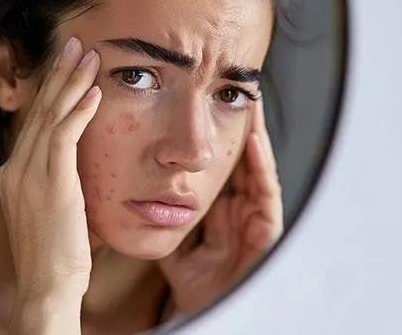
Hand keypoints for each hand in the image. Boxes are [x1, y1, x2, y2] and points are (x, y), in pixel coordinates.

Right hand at [0, 37, 100, 330]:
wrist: (47, 286)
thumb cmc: (56, 252)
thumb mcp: (49, 209)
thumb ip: (55, 180)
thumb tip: (74, 162)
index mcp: (13, 173)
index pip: (34, 120)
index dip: (50, 89)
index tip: (66, 65)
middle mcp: (15, 167)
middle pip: (39, 109)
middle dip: (58, 73)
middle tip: (74, 43)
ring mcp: (28, 174)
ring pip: (51, 115)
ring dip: (71, 82)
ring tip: (87, 54)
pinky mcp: (50, 183)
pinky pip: (65, 136)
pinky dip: (79, 110)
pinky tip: (94, 91)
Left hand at [157, 97, 282, 315]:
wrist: (207, 310)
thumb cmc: (193, 281)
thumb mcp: (173, 238)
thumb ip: (160, 214)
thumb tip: (133, 188)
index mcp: (220, 207)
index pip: (219, 163)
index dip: (212, 135)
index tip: (200, 105)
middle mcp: (241, 207)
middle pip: (240, 158)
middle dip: (236, 126)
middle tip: (228, 92)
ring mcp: (255, 216)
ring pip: (257, 166)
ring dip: (253, 134)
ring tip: (245, 102)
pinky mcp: (268, 229)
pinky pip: (267, 191)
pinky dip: (260, 164)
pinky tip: (251, 138)